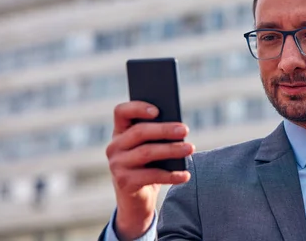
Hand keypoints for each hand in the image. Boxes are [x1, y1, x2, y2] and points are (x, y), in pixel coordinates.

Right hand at [106, 101, 194, 239]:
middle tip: (185, 130)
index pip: (121, 112)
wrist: (136, 198)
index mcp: (120, 131)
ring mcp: (117, 165)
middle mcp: (114, 146)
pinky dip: (171, 175)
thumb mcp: (150, 147)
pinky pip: (151, 176)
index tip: (157, 110)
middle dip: (164, 130)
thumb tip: (178, 128)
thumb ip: (157, 135)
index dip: (137, 108)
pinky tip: (185, 174)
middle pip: (139, 132)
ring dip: (171, 149)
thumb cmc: (148, 165)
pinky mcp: (124, 182)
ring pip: (146, 153)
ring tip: (190, 148)